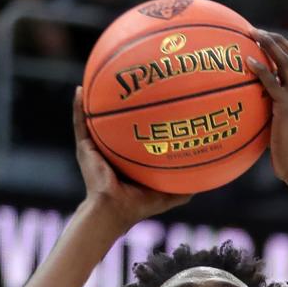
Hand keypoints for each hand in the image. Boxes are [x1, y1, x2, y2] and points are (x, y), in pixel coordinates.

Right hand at [73, 87, 191, 227]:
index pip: (137, 133)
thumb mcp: (168, 195)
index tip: (158, 98)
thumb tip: (208, 178)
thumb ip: (185, 187)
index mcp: (130, 159)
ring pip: (96, 118)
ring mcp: (97, 148)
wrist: (114, 210)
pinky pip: (80, 123)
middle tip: (133, 79)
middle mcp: (113, 150)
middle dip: (124, 101)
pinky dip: (78, 107)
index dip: (146, 117)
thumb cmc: (139, 206)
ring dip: (97, 98)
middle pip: (119, 121)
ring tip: (101, 76)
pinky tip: (79, 89)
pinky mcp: (84, 148)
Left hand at [247, 31, 287, 187]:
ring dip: (269, 44)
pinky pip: (272, 82)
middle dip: (277, 40)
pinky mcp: (287, 107)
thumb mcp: (281, 137)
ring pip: (286, 61)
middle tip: (257, 31)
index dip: (284, 50)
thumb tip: (253, 125)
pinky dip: (260, 69)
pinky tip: (247, 61)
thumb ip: (272, 124)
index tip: (267, 42)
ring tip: (252, 34)